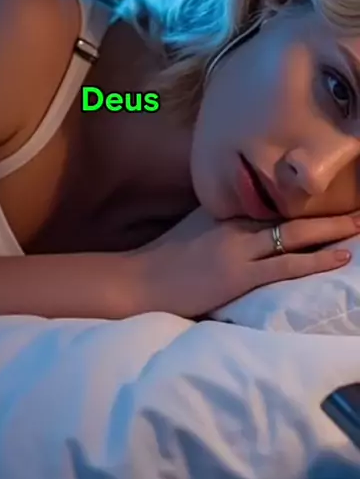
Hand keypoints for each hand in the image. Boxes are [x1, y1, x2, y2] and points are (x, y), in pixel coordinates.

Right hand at [131, 207, 359, 318]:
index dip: (306, 205)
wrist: (141, 278)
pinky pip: (286, 266)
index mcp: (227, 214)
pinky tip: (339, 256)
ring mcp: (240, 249)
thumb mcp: (194, 230)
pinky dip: (315, 260)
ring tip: (359, 226)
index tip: (332, 199)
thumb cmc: (164, 258)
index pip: (276, 206)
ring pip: (296, 236)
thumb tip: (243, 222)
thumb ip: (220, 223)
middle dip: (330, 214)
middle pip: (293, 216)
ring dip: (332, 231)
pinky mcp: (240, 275)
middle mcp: (238, 225)